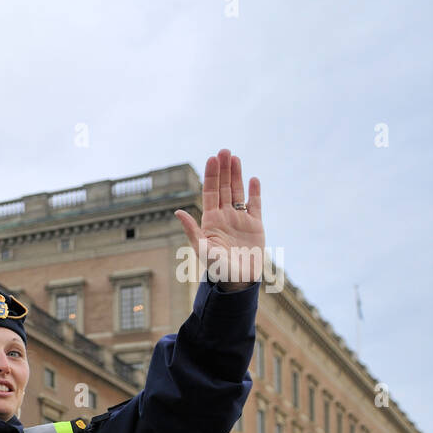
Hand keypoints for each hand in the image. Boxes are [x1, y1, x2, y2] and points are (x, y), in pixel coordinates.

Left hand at [174, 149, 264, 288]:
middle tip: (225, 151)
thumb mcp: (201, 249)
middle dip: (223, 170)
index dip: (211, 176)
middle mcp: (224, 217)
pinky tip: (253, 179)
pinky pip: (255, 205)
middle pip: (223, 188)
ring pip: (237, 192)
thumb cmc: (216, 268)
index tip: (213, 158)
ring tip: (235, 158)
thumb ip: (191, 230)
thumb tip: (177, 212)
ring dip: (236, 175)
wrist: (238, 281)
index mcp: (210, 221)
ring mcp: (240, 220)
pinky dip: (254, 192)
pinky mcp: (255, 225)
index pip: (210, 193)